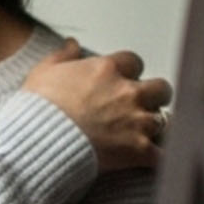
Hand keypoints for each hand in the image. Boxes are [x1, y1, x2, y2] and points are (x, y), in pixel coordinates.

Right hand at [22, 38, 172, 172]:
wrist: (37, 141)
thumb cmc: (38, 108)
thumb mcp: (43, 72)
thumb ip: (62, 56)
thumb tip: (72, 44)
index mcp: (107, 69)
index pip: (134, 61)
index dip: (128, 72)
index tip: (121, 81)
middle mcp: (128, 92)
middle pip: (161, 88)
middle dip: (153, 96)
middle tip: (140, 106)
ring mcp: (137, 121)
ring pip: (166, 120)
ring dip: (156, 127)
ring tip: (144, 133)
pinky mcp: (139, 150)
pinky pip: (162, 154)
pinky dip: (158, 158)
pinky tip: (151, 159)